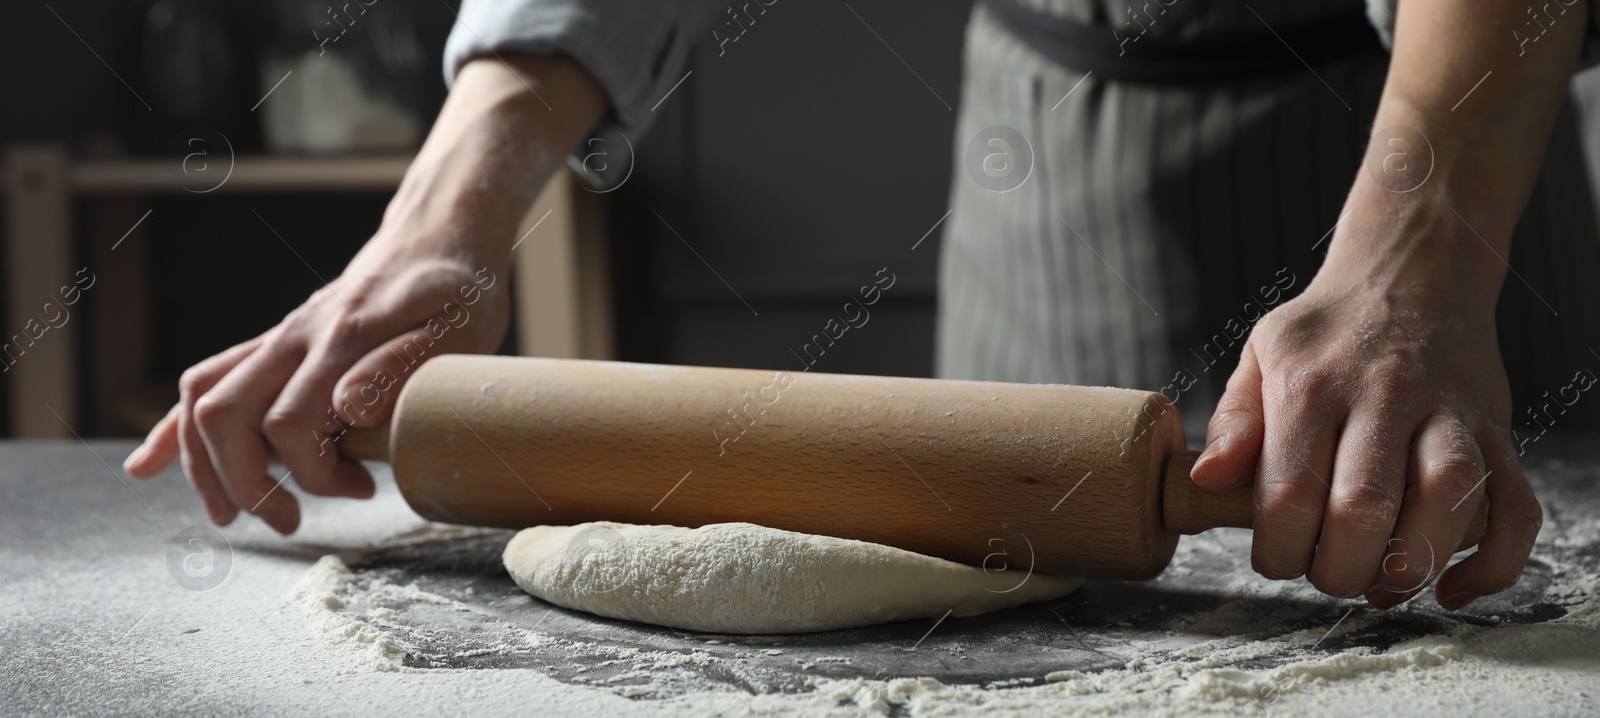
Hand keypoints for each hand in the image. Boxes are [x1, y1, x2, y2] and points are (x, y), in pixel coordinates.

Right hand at [122, 54, 607, 533]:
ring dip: (204, 466)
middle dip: (244, 482)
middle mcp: (296, 337)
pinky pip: (207, 382)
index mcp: (342, 339)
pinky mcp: (275, 344)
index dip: (318, 474)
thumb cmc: (457, 293)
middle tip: (288, 521)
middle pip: (226, 414)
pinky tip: (147, 467)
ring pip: (204, 399)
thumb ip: (402, 366)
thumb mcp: (458, 330)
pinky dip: (173, 430)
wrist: (438, 238)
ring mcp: (279, 339)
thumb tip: (349, 408)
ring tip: (230, 514)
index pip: (292, 424)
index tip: (361, 489)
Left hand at [1191, 262, 1541, 610]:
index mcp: (1313, 383)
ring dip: (1410, 565)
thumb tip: (1206, 479)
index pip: (1291, 490)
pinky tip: (1451, 589)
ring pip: (1448, 501)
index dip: (1279, 549)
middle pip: (1366, 506)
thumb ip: (1234, 420)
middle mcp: (1385, 395)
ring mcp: (1450, 412)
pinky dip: (1493, 563)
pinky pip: (1516, 508)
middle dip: (1338, 567)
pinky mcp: (1498, 430)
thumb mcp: (1262, 353)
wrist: (1412, 269)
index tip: (1274, 558)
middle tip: (1324, 573)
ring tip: (1378, 583)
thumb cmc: (1328, 329)